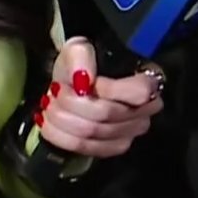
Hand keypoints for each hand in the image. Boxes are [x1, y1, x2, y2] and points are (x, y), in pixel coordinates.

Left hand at [35, 37, 162, 158]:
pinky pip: (87, 148)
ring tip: (49, 105)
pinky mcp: (115, 147)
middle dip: (71, 103)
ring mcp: (132, 132)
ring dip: (62, 119)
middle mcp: (147, 110)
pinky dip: (61, 136)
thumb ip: (82, 57)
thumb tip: (83, 82)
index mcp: (148, 80)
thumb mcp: (79, 49)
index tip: (82, 82)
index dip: (108, 90)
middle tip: (53, 92)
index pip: (138, 92)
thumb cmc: (83, 65)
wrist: (75, 85)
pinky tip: (49, 124)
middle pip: (106, 114)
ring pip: (92, 133)